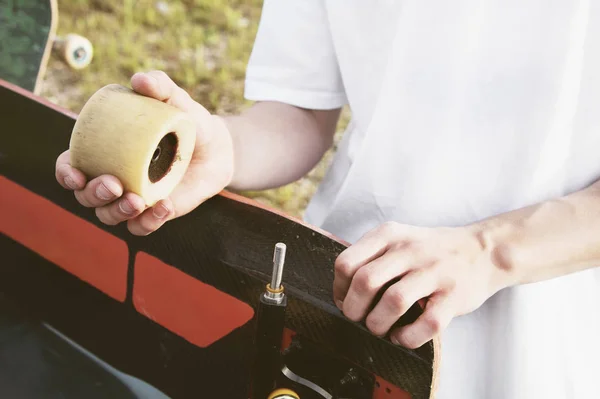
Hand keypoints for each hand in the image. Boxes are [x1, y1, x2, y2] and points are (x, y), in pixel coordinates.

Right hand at [55, 71, 234, 234]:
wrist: (217, 147)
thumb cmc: (188, 122)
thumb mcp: (176, 101)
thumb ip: (160, 86)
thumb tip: (139, 80)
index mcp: (104, 152)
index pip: (70, 166)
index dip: (65, 173)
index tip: (75, 173)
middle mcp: (113, 178)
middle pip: (86, 196)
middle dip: (94, 194)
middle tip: (114, 184)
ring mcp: (132, 199)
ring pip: (108, 216)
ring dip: (117, 211)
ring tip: (138, 200)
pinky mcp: (154, 214)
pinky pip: (142, 227)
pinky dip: (149, 222)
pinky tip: (164, 207)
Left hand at [333, 221, 510, 348]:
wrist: (483, 251)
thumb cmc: (431, 251)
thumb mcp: (398, 239)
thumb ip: (371, 257)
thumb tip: (342, 293)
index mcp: (389, 234)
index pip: (347, 262)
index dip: (339, 289)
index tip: (344, 300)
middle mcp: (409, 249)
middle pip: (365, 282)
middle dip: (353, 309)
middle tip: (358, 318)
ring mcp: (434, 271)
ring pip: (393, 302)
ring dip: (377, 324)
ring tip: (379, 328)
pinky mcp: (454, 296)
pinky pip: (425, 323)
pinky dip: (407, 337)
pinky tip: (402, 336)